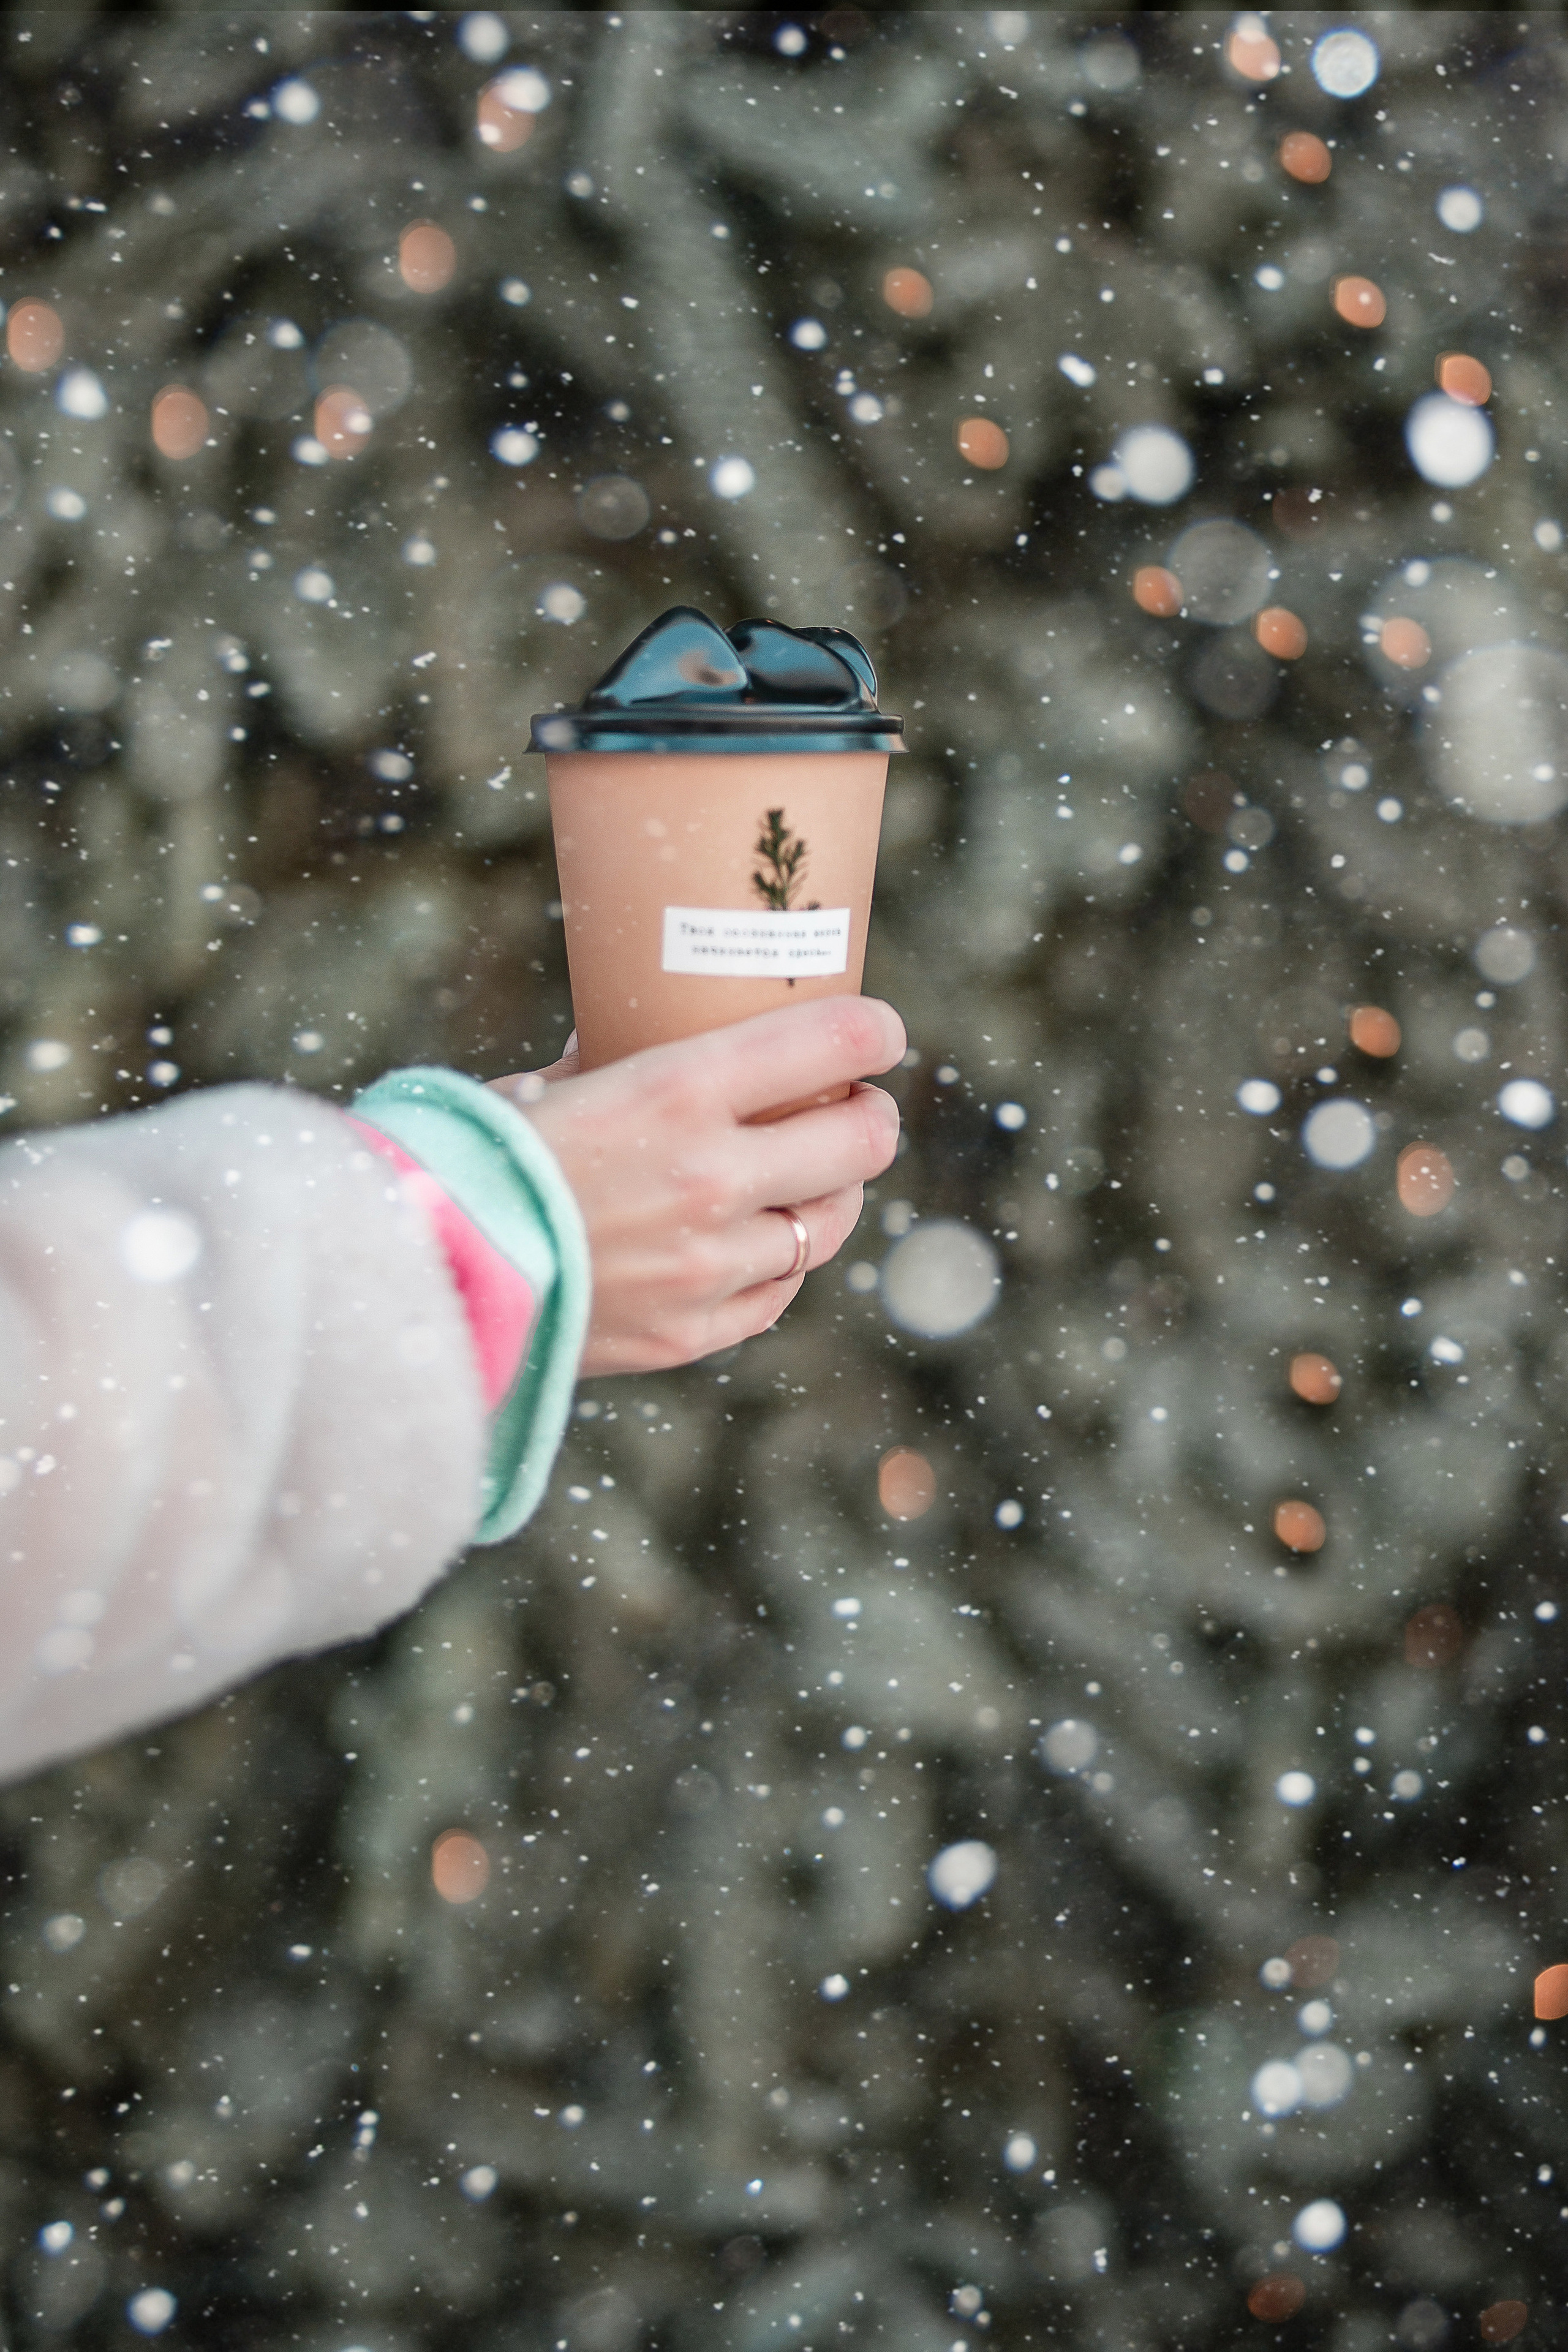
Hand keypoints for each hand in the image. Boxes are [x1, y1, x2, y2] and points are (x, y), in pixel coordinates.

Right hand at [491, 998, 905, 1374]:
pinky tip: (763, 1244)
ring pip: (829, 1224)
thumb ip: (606, 1062)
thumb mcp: (541, 1087)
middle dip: (869, 1117)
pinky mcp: (691, 1329)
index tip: (877, 1031)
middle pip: (859, 1141)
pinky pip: (777, 1292)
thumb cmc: (471, 1165)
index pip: (830, 1043)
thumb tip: (630, 1024)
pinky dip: (781, 1264)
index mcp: (676, 1093)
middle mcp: (710, 1177)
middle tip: (857, 1107)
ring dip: (833, 1194)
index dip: (872, 1031)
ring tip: (815, 1177)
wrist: (420, 1281)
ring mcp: (708, 1263)